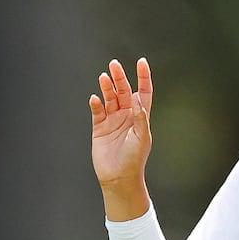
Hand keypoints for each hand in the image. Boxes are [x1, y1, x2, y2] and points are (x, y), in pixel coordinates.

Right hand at [89, 57, 152, 188]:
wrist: (119, 177)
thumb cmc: (134, 159)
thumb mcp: (142, 137)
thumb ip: (140, 118)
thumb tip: (137, 100)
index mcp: (140, 116)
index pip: (143, 92)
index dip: (143, 77)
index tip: (141, 62)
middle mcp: (126, 115)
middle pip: (123, 91)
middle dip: (119, 77)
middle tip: (114, 64)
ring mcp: (112, 120)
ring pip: (109, 98)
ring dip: (106, 87)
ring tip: (104, 77)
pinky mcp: (99, 127)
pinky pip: (97, 111)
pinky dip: (95, 103)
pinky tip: (95, 99)